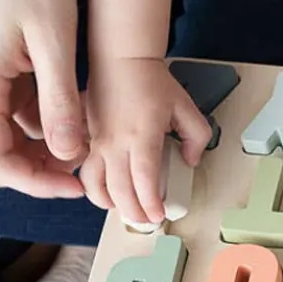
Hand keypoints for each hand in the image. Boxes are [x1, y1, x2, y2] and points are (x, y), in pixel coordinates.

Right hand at [0, 0, 86, 198]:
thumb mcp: (56, 43)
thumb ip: (60, 102)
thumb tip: (68, 157)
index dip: (36, 184)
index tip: (78, 185)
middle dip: (39, 171)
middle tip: (85, 171)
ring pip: (5, 136)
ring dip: (42, 147)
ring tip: (88, 141)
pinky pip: (11, 112)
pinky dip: (41, 122)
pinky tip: (75, 113)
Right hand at [81, 57, 211, 224]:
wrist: (121, 61)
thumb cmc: (150, 81)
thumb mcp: (185, 106)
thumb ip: (197, 136)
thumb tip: (190, 160)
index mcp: (142, 135)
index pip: (144, 180)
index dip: (151, 203)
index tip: (159, 214)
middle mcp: (116, 143)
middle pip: (120, 191)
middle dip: (135, 213)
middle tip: (148, 220)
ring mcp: (98, 143)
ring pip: (95, 186)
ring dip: (110, 204)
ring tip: (127, 209)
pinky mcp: (88, 140)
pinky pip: (86, 172)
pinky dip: (94, 188)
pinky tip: (107, 191)